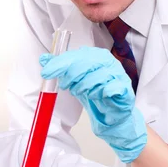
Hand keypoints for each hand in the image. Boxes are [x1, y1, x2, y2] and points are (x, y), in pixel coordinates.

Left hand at [40, 46, 146, 162]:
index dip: (59, 64)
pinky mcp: (124, 88)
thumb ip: (59, 67)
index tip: (46, 72)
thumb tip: (43, 59)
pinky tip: (95, 96)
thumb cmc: (92, 91)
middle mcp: (107, 61)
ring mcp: (118, 74)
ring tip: (81, 92)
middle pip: (85, 63)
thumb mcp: (72, 79)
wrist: (111, 111)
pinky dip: (98, 93)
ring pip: (96, 77)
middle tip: (65, 86)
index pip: (74, 55)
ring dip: (84, 87)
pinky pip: (109, 88)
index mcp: (95, 55)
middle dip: (71, 76)